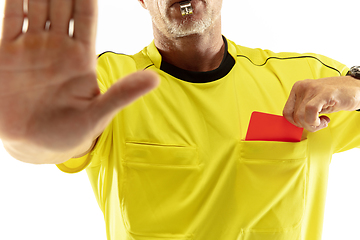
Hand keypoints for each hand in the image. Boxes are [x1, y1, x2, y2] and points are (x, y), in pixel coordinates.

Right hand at [0, 0, 158, 150]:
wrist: (35, 146)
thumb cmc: (70, 134)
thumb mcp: (98, 115)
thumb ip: (122, 95)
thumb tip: (155, 78)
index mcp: (81, 59)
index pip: (87, 17)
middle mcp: (58, 48)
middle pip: (62, 5)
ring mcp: (32, 48)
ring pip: (36, 6)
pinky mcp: (7, 54)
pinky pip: (11, 18)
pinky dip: (14, 0)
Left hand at [283, 76, 359, 131]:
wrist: (357, 88)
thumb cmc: (335, 96)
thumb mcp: (314, 100)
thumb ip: (302, 109)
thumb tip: (294, 123)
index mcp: (298, 88)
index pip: (286, 112)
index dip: (295, 123)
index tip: (306, 123)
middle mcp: (302, 86)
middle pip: (294, 117)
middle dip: (307, 125)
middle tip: (319, 123)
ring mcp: (312, 89)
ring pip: (301, 117)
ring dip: (313, 125)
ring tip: (323, 121)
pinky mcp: (323, 93)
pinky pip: (310, 112)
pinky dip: (316, 122)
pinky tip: (325, 120)